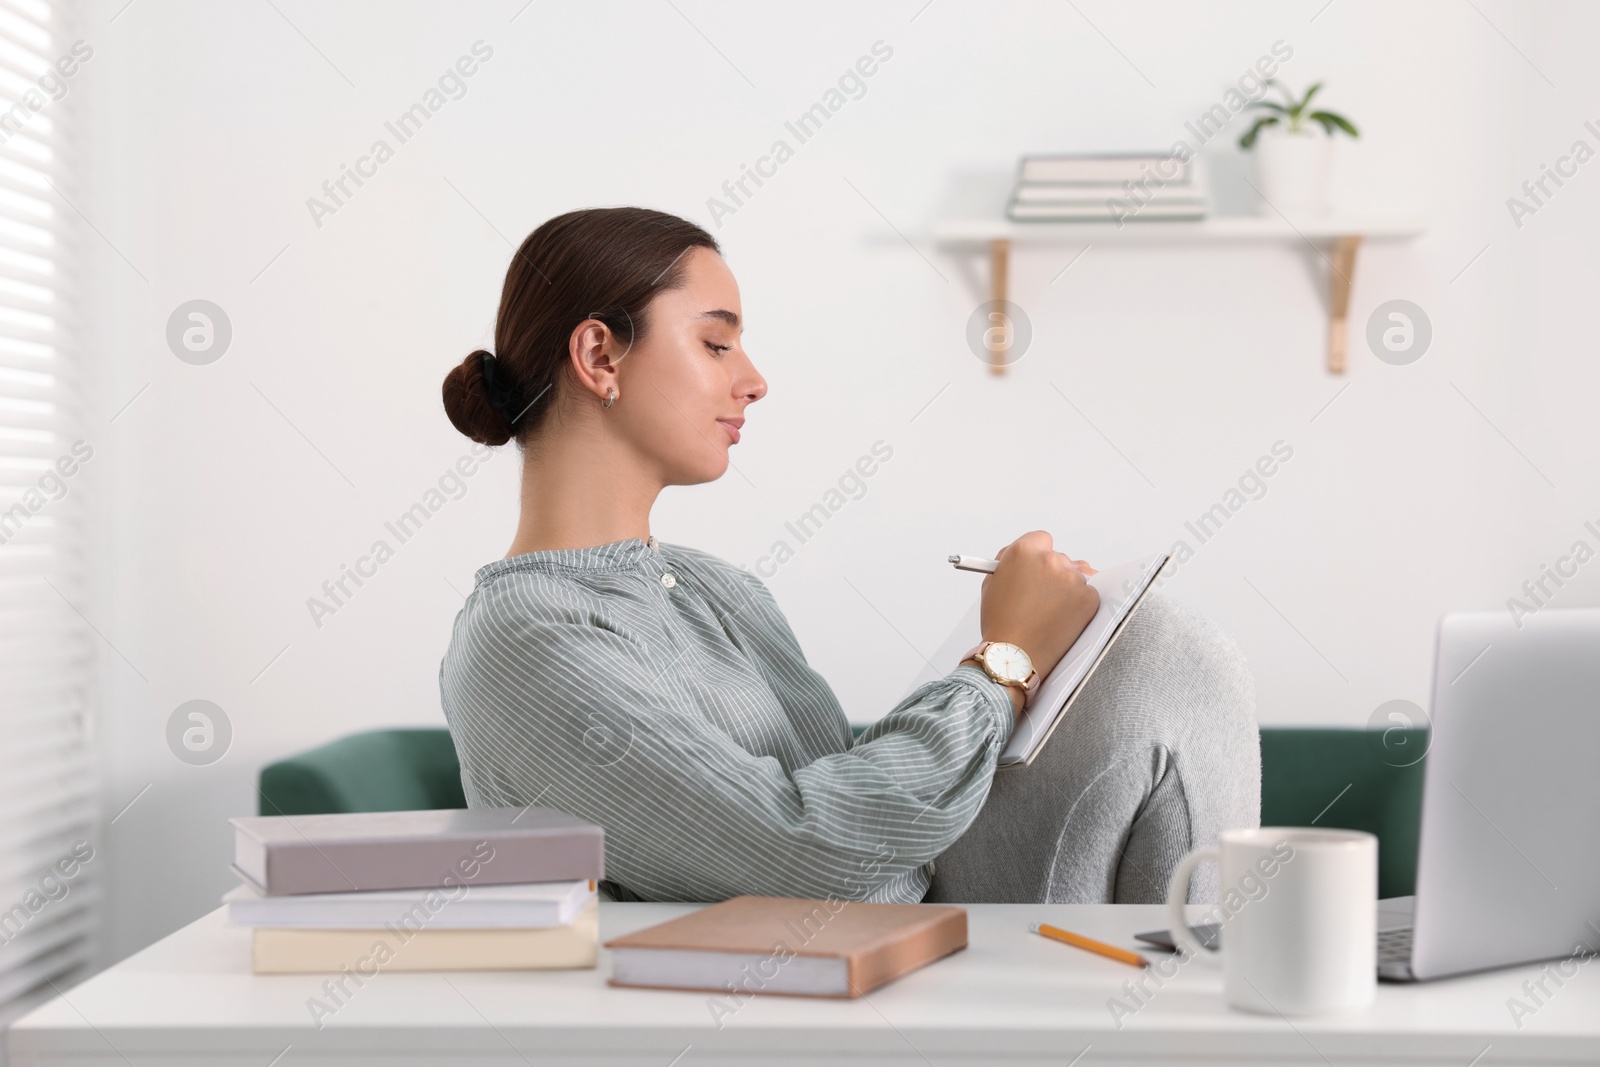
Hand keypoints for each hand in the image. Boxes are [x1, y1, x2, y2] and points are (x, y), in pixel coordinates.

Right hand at [972, 531, 1099, 690]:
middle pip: (1059, 558)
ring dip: (1067, 589)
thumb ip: (1010, 562)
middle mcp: (1050, 560)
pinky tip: (1062, 618)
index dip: (1037, 556)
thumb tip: (1024, 556)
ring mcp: (1072, 578)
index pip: (1041, 539)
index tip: (1036, 568)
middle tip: (1040, 597)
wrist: (1015, 656)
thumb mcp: (992, 583)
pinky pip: (1088, 593)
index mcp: (1023, 552)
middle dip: (1052, 574)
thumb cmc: (1001, 624)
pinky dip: (1078, 604)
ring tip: (1049, 613)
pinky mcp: (1089, 597)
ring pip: (1075, 576)